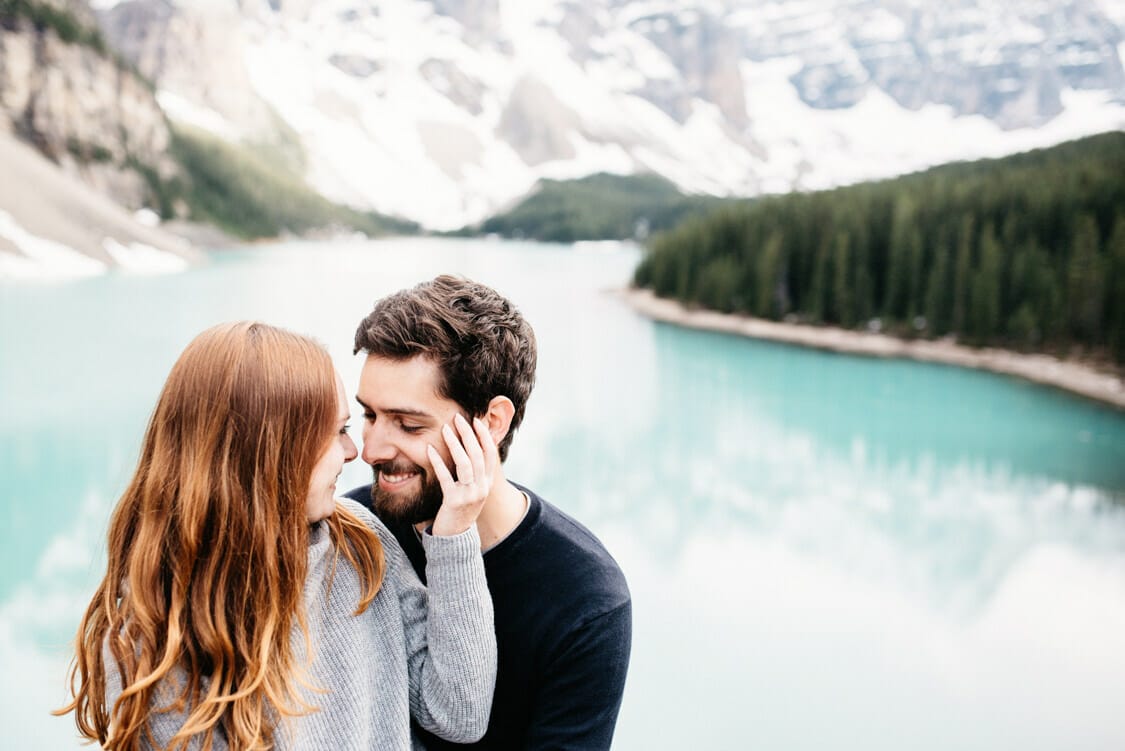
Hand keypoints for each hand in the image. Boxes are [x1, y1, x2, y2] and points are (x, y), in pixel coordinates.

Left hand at [428, 414, 497, 535]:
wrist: (455, 537)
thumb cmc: (461, 509)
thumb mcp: (473, 491)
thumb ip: (475, 473)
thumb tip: (471, 448)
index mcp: (488, 483)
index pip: (490, 454)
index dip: (484, 435)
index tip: (475, 421)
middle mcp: (482, 488)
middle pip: (478, 455)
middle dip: (468, 434)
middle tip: (458, 418)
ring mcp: (469, 495)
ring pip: (465, 464)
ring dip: (455, 444)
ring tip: (446, 429)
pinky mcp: (453, 502)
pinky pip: (445, 477)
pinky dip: (438, 461)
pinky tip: (430, 449)